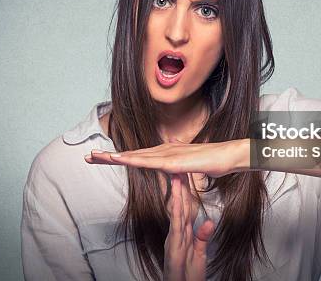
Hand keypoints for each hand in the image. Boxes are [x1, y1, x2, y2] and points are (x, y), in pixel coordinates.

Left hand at [84, 138, 249, 177]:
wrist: (232, 156)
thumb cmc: (216, 161)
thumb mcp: (193, 168)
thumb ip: (182, 168)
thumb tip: (176, 169)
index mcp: (167, 154)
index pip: (139, 157)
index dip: (120, 158)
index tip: (102, 159)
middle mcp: (164, 150)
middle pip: (132, 154)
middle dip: (109, 156)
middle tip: (88, 157)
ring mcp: (169, 155)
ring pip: (137, 156)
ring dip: (115, 156)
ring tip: (95, 157)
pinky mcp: (174, 162)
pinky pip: (150, 162)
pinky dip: (133, 160)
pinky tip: (119, 159)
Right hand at [164, 173, 214, 280]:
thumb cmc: (187, 275)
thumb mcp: (199, 253)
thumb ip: (203, 237)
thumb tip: (209, 221)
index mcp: (182, 232)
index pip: (185, 207)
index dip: (185, 190)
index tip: (186, 174)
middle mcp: (176, 232)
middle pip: (179, 204)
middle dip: (179, 185)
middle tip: (179, 165)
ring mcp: (173, 238)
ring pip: (175, 211)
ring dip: (176, 193)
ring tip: (176, 175)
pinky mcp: (174, 246)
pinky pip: (176, 226)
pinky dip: (176, 212)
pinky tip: (177, 200)